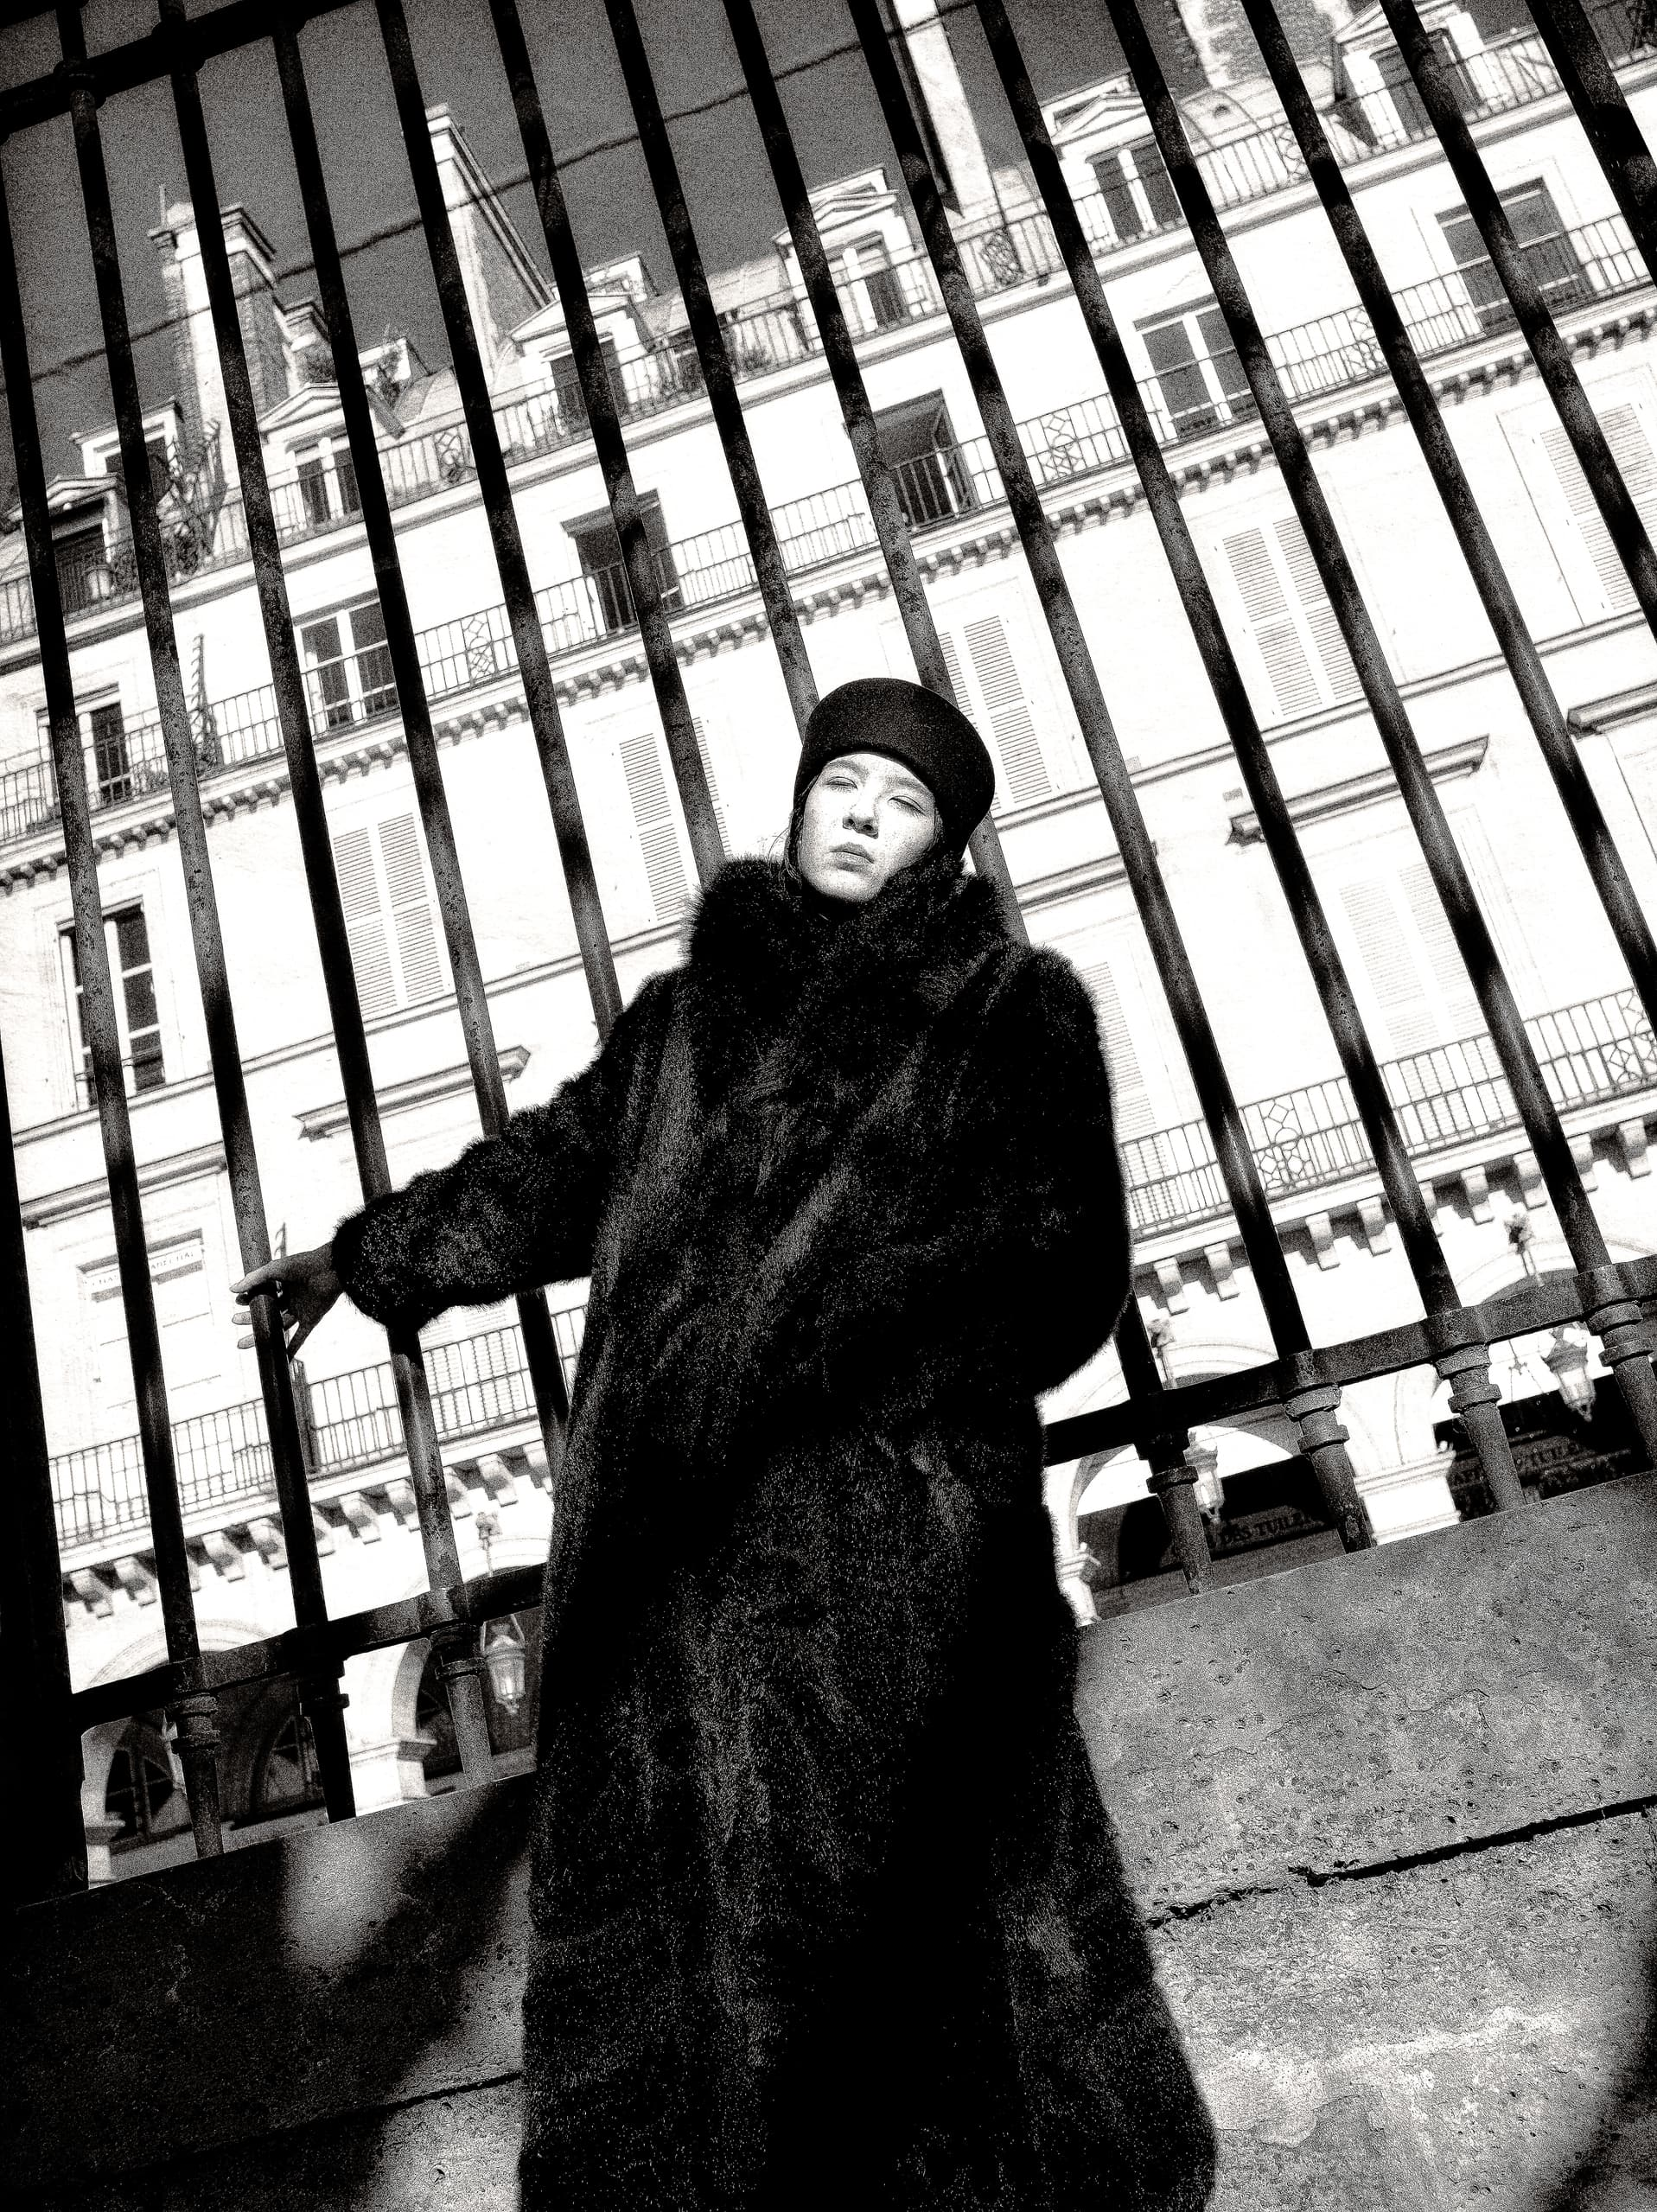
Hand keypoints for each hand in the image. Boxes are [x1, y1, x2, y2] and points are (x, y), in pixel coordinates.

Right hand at [232, 1242, 342, 1359]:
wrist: (332, 1268)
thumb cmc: (305, 1263)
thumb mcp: (275, 1269)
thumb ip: (254, 1279)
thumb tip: (232, 1289)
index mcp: (285, 1283)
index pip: (262, 1294)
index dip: (249, 1299)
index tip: (238, 1302)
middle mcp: (293, 1297)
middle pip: (267, 1312)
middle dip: (250, 1318)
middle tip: (234, 1320)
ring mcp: (302, 1310)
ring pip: (278, 1327)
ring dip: (261, 1336)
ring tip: (241, 1344)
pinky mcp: (312, 1320)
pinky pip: (300, 1338)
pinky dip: (291, 1350)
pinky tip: (281, 1361)